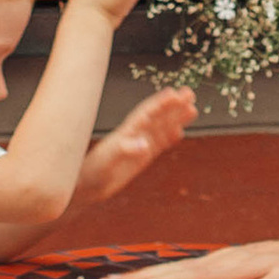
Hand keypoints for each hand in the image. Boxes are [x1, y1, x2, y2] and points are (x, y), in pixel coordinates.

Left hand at [73, 89, 196, 208]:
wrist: (86, 185)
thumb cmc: (93, 171)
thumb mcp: (108, 161)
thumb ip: (125, 150)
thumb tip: (145, 144)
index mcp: (126, 132)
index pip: (147, 113)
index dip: (160, 104)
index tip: (175, 94)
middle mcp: (134, 135)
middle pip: (157, 117)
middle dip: (173, 106)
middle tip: (190, 93)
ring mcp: (138, 145)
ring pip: (161, 128)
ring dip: (176, 119)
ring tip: (192, 109)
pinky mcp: (141, 157)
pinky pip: (158, 144)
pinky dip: (170, 137)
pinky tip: (180, 132)